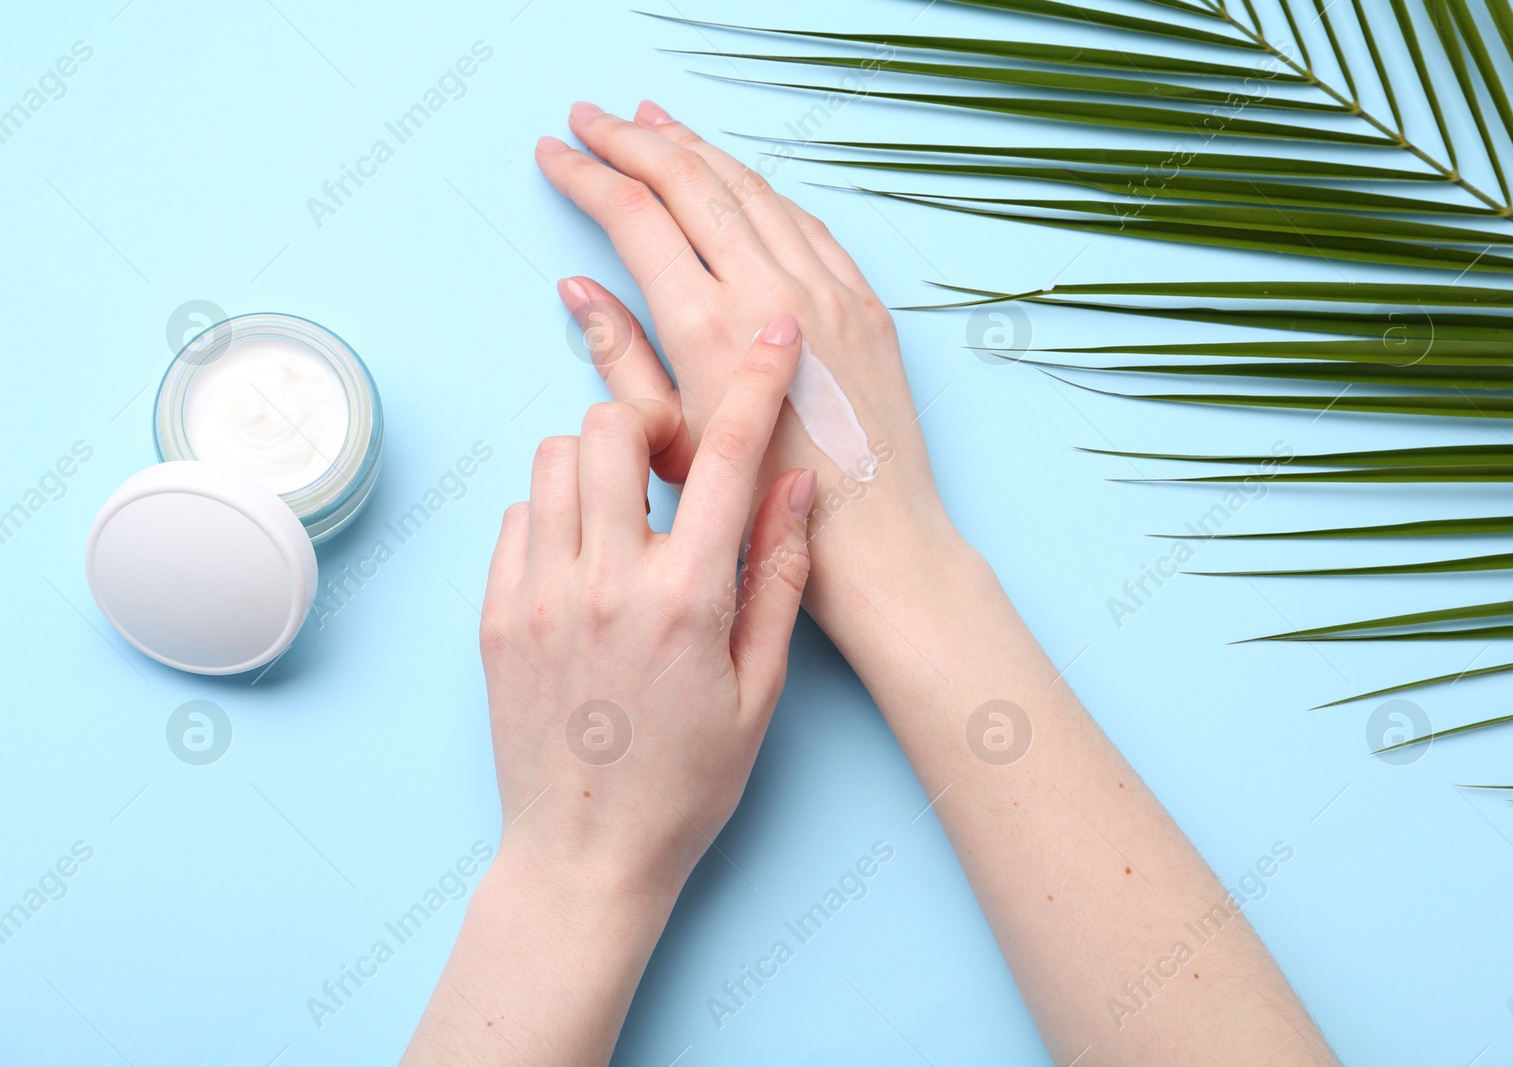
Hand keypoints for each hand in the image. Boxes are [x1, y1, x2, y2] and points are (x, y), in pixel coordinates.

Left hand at [480, 316, 816, 893]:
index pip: (727, 458)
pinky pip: (516, 517)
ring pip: (554, 460)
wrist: (585, 856)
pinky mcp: (493, 615)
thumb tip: (796, 485)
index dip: (757, 383)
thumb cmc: (686, 784)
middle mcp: (604, 583)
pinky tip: (583, 559)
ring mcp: (537, 596)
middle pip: (613, 428)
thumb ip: (777, 578)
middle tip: (674, 460)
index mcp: (685, 601)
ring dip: (599, 462)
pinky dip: (552, 512)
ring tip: (629, 513)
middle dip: (651, 420)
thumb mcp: (759, 690)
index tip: (775, 337)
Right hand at [535, 101, 953, 578]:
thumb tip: (578, 291)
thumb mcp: (672, 441)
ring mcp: (825, 290)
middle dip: (631, 138)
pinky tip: (736, 179)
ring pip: (750, 188)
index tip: (554, 153)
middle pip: (688, 181)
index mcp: (707, 328)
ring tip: (655, 122)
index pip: (634, 217)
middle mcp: (768, 292)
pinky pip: (805, 221)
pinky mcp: (864, 302)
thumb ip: (621, 357)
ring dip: (696, 147)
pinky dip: (760, 189)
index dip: (587, 176)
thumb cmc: (763, 508)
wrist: (873, 536)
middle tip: (590, 117)